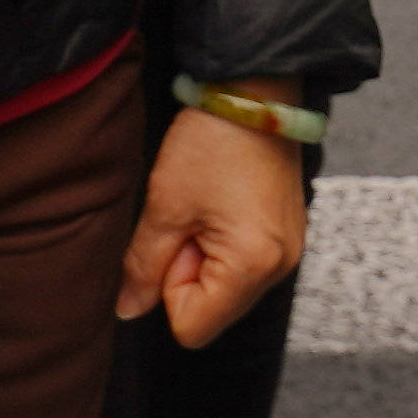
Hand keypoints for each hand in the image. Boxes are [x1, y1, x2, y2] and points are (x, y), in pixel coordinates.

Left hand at [120, 87, 310, 341]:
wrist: (255, 89)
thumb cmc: (211, 142)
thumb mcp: (165, 205)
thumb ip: (143, 267)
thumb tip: (128, 310)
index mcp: (252, 266)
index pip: (192, 327)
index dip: (170, 288)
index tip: (178, 237)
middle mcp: (280, 267)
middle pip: (213, 311)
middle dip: (188, 274)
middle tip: (191, 218)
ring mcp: (288, 250)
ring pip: (226, 287)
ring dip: (205, 258)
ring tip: (207, 208)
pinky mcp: (286, 233)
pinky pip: (244, 264)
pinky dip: (224, 244)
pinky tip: (222, 204)